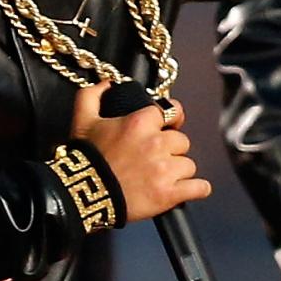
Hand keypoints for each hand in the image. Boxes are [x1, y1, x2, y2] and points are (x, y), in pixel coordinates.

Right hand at [71, 80, 208, 221]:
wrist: (82, 195)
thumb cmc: (84, 159)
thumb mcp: (82, 121)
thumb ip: (91, 96)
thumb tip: (107, 85)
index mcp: (140, 122)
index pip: (172, 111)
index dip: (171, 119)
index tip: (169, 125)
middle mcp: (156, 143)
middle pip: (182, 141)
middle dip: (171, 149)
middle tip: (156, 158)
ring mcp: (165, 170)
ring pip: (189, 165)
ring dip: (179, 171)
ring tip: (163, 177)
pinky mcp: (169, 194)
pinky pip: (199, 188)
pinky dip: (197, 189)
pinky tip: (190, 189)